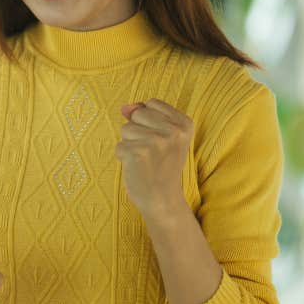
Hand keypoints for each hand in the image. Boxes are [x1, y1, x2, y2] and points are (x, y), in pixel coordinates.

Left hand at [116, 98, 193, 219]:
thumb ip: (146, 115)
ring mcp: (155, 141)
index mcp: (184, 123)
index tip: (160, 140)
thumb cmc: (162, 166)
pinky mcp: (138, 153)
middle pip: (137, 114)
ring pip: (126, 129)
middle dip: (138, 131)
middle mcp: (173, 131)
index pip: (152, 103)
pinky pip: (119, 146)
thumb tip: (125, 107)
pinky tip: (137, 168)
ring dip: (130, 144)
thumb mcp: (164, 137)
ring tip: (145, 160)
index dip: (149, 121)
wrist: (163, 199)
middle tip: (152, 152)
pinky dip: (123, 157)